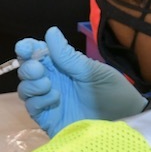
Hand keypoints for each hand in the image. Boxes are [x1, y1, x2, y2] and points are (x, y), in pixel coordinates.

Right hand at [15, 27, 145, 136]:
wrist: (125, 120)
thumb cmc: (114, 92)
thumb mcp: (94, 71)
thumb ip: (69, 57)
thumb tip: (50, 31)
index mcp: (62, 66)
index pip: (37, 53)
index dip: (27, 48)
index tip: (25, 48)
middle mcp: (52, 81)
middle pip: (27, 70)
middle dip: (27, 67)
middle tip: (38, 68)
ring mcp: (49, 101)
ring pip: (25, 89)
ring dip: (31, 84)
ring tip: (48, 84)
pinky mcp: (49, 119)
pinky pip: (32, 108)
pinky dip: (38, 101)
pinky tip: (55, 98)